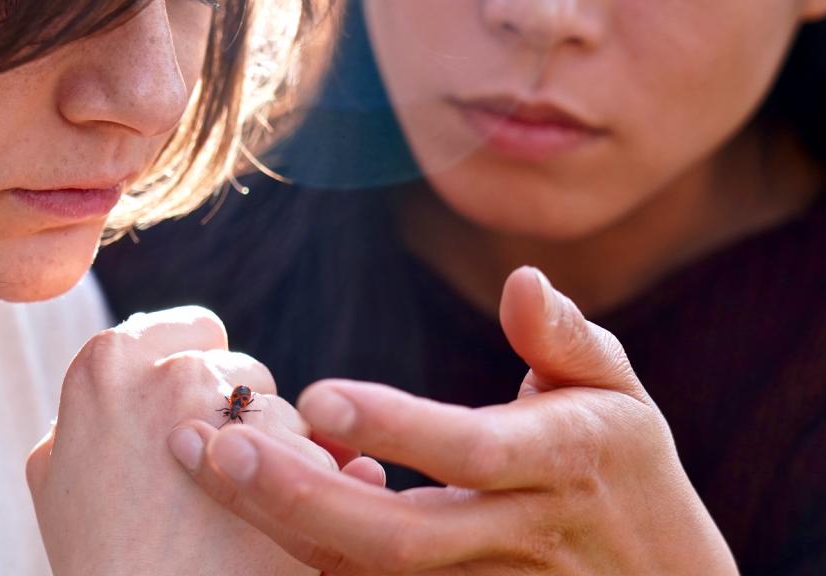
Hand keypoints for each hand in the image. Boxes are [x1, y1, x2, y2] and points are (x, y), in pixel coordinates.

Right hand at [26, 306, 383, 575]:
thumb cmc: (94, 553)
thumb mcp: (56, 470)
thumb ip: (90, 409)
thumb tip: (137, 379)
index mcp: (108, 361)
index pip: (195, 329)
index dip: (205, 375)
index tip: (203, 415)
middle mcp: (175, 372)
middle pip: (243, 371)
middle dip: (241, 416)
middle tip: (219, 474)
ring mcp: (232, 416)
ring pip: (284, 412)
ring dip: (280, 452)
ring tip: (243, 508)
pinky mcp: (287, 462)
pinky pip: (318, 455)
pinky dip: (313, 486)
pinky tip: (276, 523)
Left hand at [171, 268, 738, 574]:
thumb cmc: (624, 467)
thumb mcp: (617, 392)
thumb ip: (566, 337)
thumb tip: (523, 278)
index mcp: (561, 461)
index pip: (472, 450)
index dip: (396, 426)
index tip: (316, 397)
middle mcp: (515, 534)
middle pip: (400, 536)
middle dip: (297, 494)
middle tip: (210, 440)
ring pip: (369, 573)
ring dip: (279, 521)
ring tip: (200, 459)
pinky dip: (303, 549)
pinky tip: (244, 497)